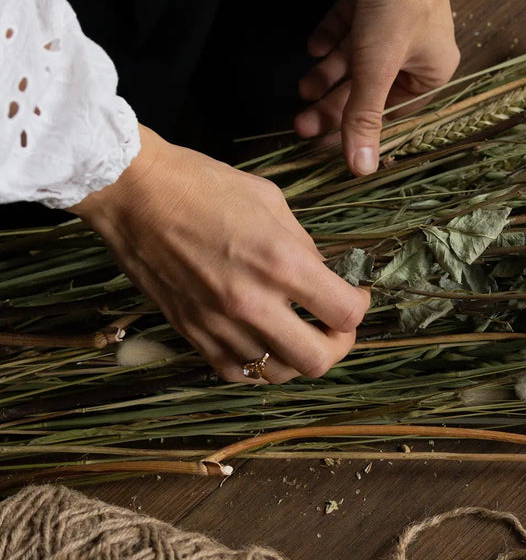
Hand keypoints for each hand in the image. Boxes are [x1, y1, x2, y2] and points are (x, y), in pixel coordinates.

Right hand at [71, 126, 370, 382]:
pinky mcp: (191, 334)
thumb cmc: (202, 186)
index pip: (345, 313)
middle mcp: (253, 303)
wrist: (133, 193)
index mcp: (281, 264)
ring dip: (297, 357)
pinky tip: (260, 341)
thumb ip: (302, 245)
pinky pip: (235, 372)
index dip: (359, 306)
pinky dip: (255, 363)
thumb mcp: (271, 201)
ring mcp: (219, 325)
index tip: (354, 294)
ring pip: (277, 373)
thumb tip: (322, 274)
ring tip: (298, 333)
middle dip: (338, 344)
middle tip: (334, 324)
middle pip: (319, 360)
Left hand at [294, 0, 459, 174]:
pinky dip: (330, 37)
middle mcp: (417, 47)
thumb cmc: (397, 0)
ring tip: (301, 86)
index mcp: (432, 70)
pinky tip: (312, 48)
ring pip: (356, 56)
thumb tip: (362, 169)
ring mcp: (393, 19)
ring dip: (329, 73)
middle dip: (334, 102)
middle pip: (368, 85)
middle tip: (299, 120)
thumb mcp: (376, 67)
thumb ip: (364, 118)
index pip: (390, 111)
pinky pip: (347, 25)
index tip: (322, 141)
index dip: (354, 126)